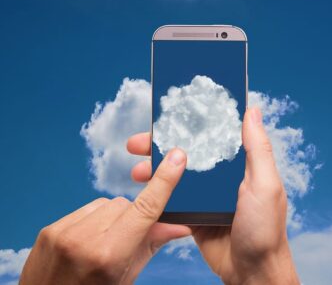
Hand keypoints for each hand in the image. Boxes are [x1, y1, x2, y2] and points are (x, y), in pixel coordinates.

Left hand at [20, 148, 189, 284]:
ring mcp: (63, 232)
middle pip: (125, 204)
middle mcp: (84, 239)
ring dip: (113, 217)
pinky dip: (94, 219)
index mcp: (109, 255)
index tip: (176, 158)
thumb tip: (180, 225)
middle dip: (133, 217)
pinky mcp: (50, 229)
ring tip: (104, 243)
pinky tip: (89, 239)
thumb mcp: (127, 278)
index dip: (163, 182)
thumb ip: (151, 245)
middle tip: (128, 240)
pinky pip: (86, 209)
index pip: (145, 209)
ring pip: (106, 203)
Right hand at [128, 107, 299, 284]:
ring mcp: (206, 194)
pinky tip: (143, 188)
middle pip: (188, 152)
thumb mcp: (265, 185)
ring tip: (137, 169)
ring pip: (176, 174)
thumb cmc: (265, 229)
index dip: (192, 122)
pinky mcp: (193, 212)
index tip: (170, 113)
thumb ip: (257, 149)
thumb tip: (252, 111)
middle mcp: (221, 176)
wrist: (251, 272)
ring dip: (155, 168)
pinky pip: (172, 198)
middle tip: (138, 141)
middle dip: (162, 145)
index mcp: (239, 164)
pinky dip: (158, 191)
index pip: (213, 135)